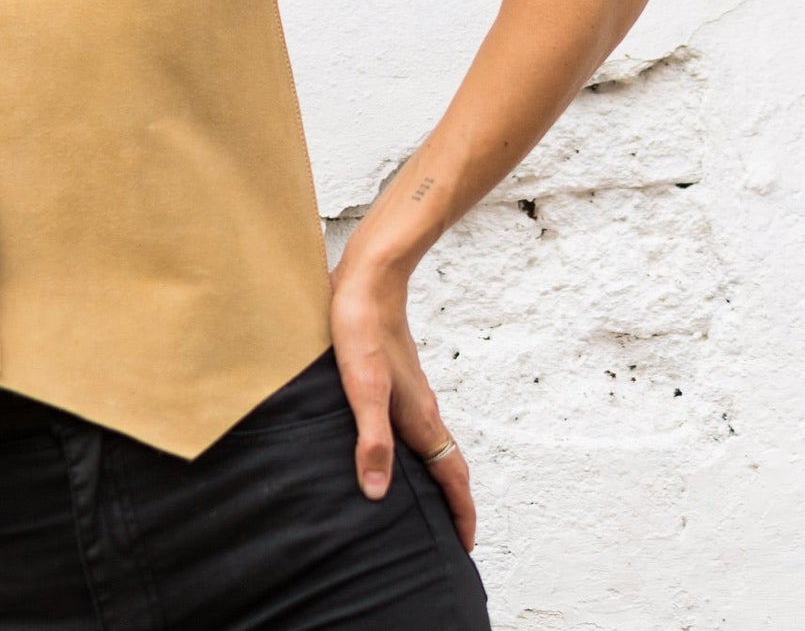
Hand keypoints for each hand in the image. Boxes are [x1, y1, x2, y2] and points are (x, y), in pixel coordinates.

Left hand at [327, 261, 477, 551]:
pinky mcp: (395, 377)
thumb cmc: (362, 330)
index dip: (460, 512)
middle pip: (446, 464)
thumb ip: (371, 439)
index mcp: (420, 418)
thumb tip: (378, 493)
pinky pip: (415, 425)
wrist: (369, 280)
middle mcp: (422, 408)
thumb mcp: (361, 387)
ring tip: (424, 501)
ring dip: (435, 476)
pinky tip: (391, 446)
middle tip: (450, 536)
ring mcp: (411, 392)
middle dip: (453, 502)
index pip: (451, 475)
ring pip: (432, 444)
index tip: (466, 547)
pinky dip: (416, 449)